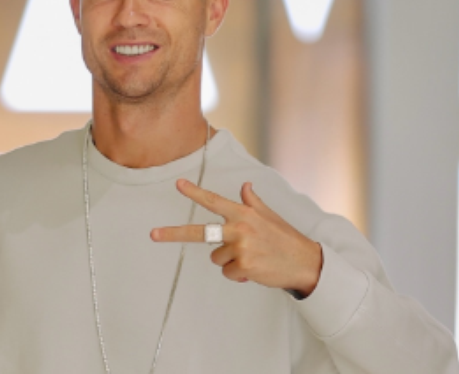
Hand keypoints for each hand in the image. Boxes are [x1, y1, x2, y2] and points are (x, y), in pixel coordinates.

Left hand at [150, 180, 322, 296]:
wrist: (305, 262)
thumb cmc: (285, 238)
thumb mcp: (269, 216)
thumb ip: (253, 202)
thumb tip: (245, 186)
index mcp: (244, 213)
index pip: (214, 201)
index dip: (194, 192)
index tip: (178, 184)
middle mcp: (239, 228)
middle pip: (199, 232)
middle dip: (173, 233)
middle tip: (153, 234)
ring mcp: (240, 248)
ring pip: (216, 258)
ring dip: (229, 261)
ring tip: (251, 258)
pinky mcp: (244, 266)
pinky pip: (227, 272)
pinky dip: (238, 274)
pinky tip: (255, 269)